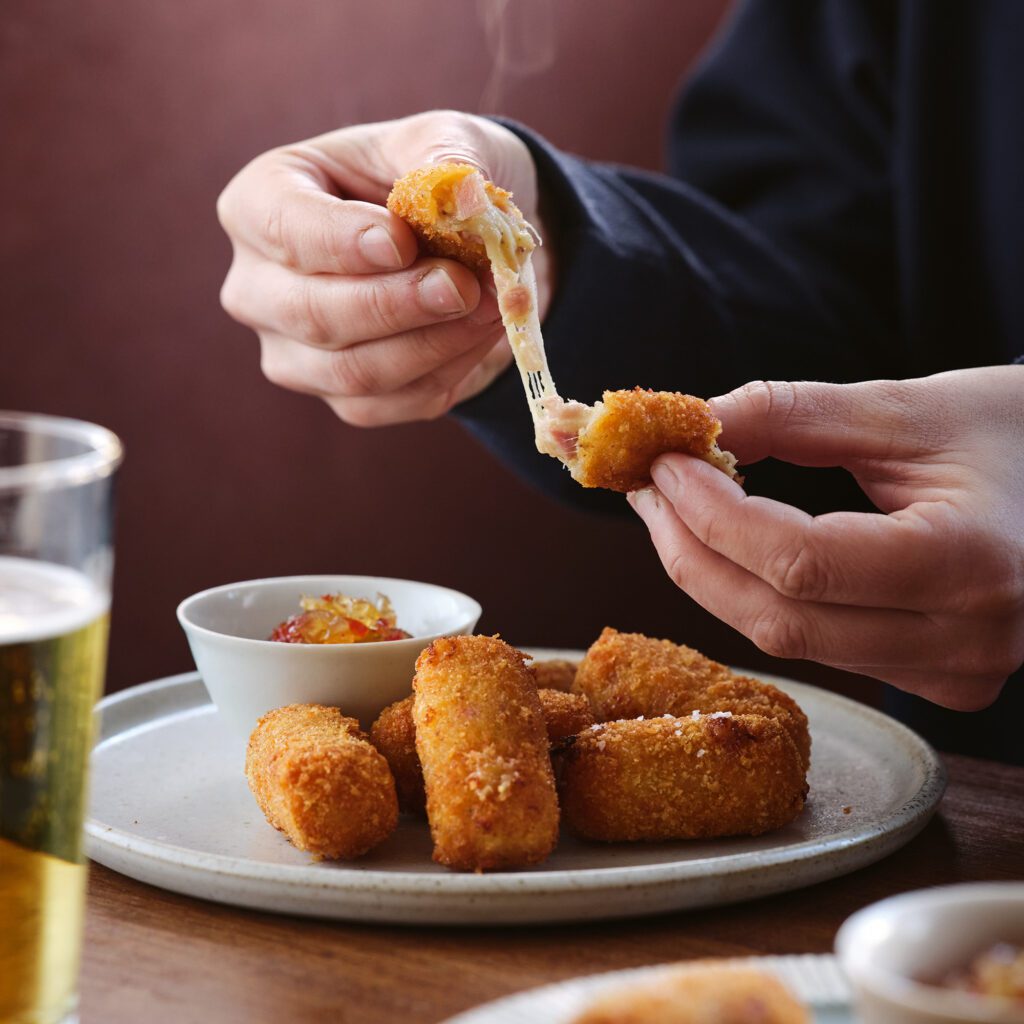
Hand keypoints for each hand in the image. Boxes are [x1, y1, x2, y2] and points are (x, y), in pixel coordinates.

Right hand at [217, 111, 550, 424]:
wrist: (468, 246)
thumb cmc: (436, 182)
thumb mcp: (443, 142)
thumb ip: (447, 161)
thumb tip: (463, 197)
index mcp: (261, 203)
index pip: (282, 229)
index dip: (341, 241)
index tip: (402, 241)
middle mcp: (259, 287)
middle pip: (311, 313)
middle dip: (397, 303)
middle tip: (465, 285)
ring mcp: (294, 352)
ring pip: (352, 371)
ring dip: (433, 344)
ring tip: (492, 307)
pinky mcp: (343, 397)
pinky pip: (390, 402)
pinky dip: (447, 372)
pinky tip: (481, 335)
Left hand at [628, 366, 1023, 709]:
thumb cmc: (1014, 430)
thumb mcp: (907, 407)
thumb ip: (794, 415)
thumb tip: (692, 423)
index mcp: (972, 561)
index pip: (801, 563)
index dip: (713, 514)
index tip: (663, 464)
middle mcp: (967, 641)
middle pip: (780, 620)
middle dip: (692, 551)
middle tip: (649, 490)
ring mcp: (954, 674)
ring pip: (790, 640)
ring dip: (715, 575)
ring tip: (675, 510)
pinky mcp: (937, 681)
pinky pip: (819, 647)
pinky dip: (760, 596)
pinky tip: (731, 548)